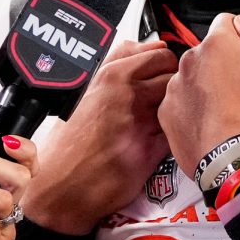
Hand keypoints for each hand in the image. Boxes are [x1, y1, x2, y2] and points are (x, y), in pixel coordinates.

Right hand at [22, 40, 177, 233]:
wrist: (61, 188)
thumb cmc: (68, 146)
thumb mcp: (83, 95)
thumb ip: (112, 70)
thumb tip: (141, 51)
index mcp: (108, 75)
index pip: (157, 51)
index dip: (164, 63)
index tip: (162, 72)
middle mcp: (125, 92)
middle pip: (172, 71)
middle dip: (174, 82)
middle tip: (165, 98)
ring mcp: (139, 119)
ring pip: (178, 98)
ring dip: (177, 106)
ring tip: (164, 119)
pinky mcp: (150, 148)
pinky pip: (177, 129)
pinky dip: (175, 133)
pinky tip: (161, 140)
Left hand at [158, 14, 239, 171]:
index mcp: (217, 44)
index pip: (225, 24)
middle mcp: (189, 61)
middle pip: (206, 53)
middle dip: (221, 65)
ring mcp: (174, 89)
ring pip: (192, 78)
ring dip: (205, 87)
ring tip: (227, 112)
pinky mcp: (167, 115)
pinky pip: (180, 103)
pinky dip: (193, 109)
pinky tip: (212, 124)